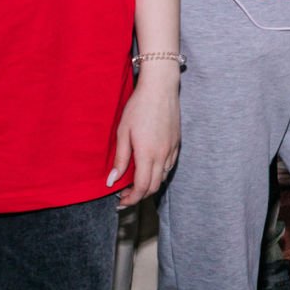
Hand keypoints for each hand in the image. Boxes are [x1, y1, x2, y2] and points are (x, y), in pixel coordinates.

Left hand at [109, 70, 178, 207]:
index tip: (119, 201)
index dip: (130, 199)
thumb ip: (120, 159)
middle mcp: (162, 155)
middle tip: (124, 195)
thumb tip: (112, 181)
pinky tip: (149, 168)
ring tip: (135, 183)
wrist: (160, 88)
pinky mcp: (177, 142)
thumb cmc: (138, 108)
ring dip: (149, 185)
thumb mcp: (122, 133)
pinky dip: (159, 173)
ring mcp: (172, 149)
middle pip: (154, 186)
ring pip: (163, 177)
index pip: (141, 187)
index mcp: (147, 154)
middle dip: (139, 196)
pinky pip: (169, 165)